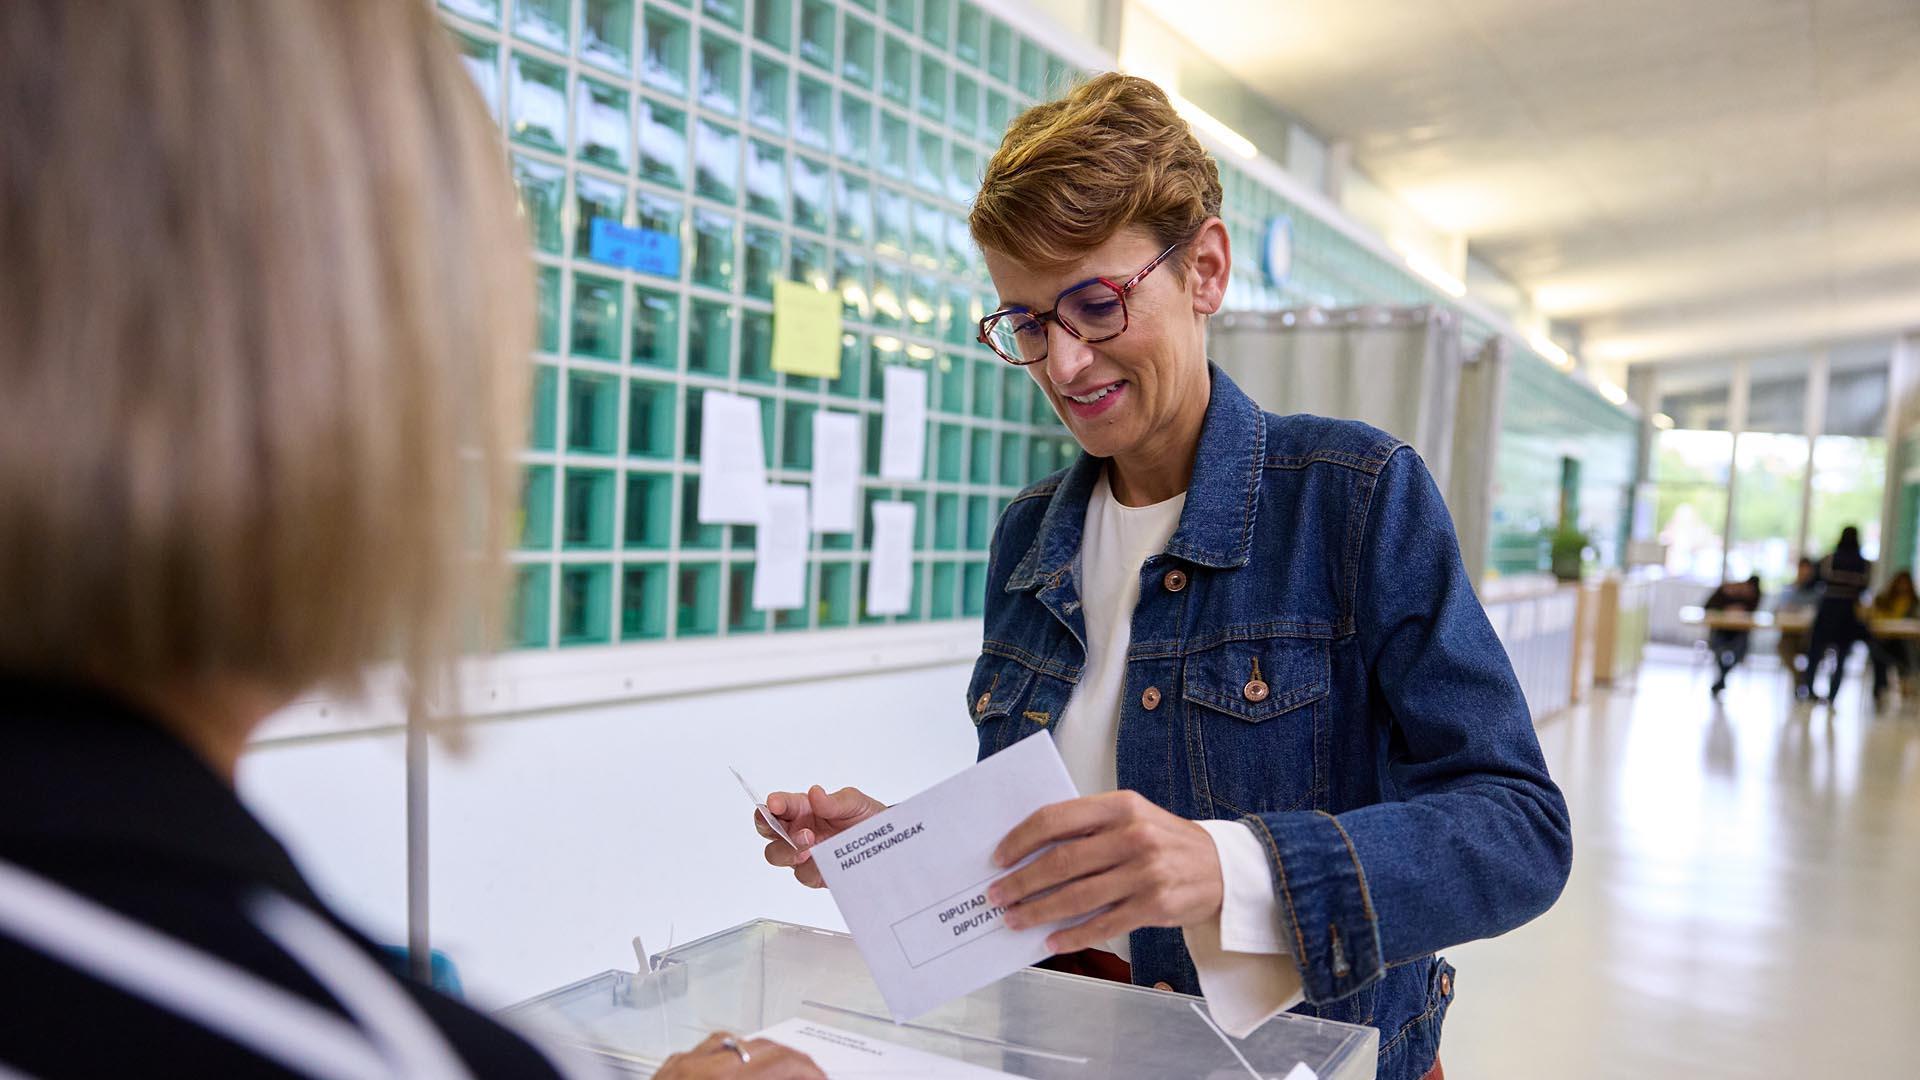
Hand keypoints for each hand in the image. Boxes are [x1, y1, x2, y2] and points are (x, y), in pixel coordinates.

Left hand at [655, 1033, 823, 1079]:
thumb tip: (792, 1078)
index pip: (780, 1062)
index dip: (808, 1069)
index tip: (820, 1076)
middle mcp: (698, 1067)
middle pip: (759, 1047)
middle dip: (790, 1060)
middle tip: (807, 1075)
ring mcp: (679, 1066)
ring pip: (731, 1042)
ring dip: (760, 1054)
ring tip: (776, 1070)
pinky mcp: (665, 1071)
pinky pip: (702, 1052)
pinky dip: (726, 1056)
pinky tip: (734, 1068)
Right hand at [754, 784, 887, 888]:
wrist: (883, 843)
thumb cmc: (865, 817)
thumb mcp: (855, 803)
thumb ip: (834, 801)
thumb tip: (816, 793)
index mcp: (802, 808)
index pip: (778, 805)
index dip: (772, 804)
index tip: (775, 804)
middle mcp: (797, 829)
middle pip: (768, 831)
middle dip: (775, 830)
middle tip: (804, 832)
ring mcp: (803, 853)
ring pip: (778, 855)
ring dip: (790, 851)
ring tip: (812, 847)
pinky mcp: (814, 873)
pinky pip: (802, 874)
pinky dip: (810, 869)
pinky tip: (823, 864)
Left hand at [986, 790, 1223, 953]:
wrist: (1224, 867)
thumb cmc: (1165, 841)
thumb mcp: (1133, 817)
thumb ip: (1089, 827)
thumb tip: (1031, 851)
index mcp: (1120, 806)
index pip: (1056, 819)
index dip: (1020, 839)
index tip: (998, 857)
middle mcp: (1132, 836)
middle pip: (1061, 862)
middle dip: (1021, 882)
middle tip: (997, 895)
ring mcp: (1145, 873)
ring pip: (1077, 897)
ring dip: (1038, 911)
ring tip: (1015, 919)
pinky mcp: (1154, 906)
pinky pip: (1102, 924)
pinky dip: (1072, 936)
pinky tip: (1051, 941)